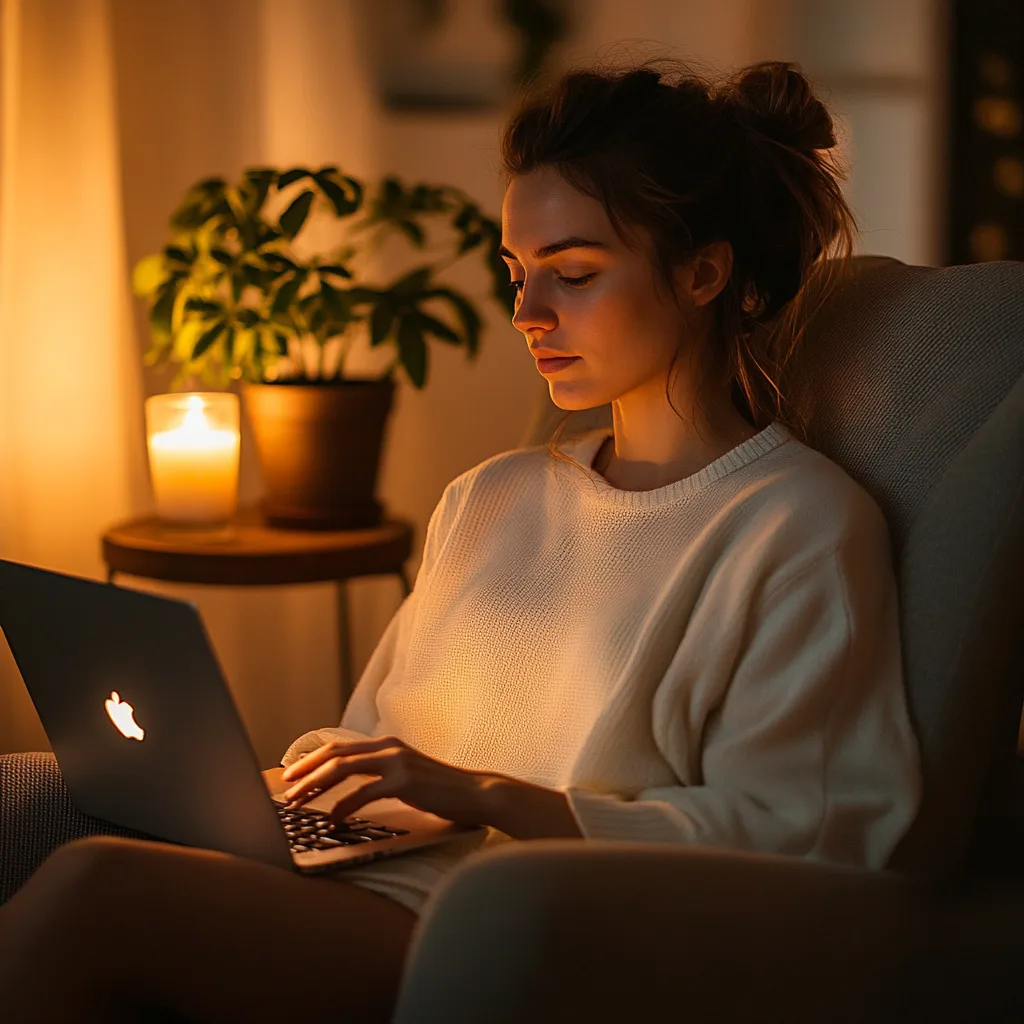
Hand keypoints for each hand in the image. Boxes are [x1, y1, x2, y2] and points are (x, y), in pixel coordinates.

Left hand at [279, 734, 493, 827]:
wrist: (476, 794)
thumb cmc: (441, 792)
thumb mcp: (407, 778)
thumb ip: (381, 777)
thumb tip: (348, 793)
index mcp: (387, 745)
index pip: (340, 747)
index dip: (312, 760)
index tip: (292, 775)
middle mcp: (389, 747)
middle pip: (335, 754)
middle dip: (305, 771)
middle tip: (285, 788)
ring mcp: (397, 761)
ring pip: (343, 768)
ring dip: (315, 786)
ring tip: (298, 803)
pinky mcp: (404, 780)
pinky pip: (364, 792)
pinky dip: (344, 806)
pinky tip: (334, 819)